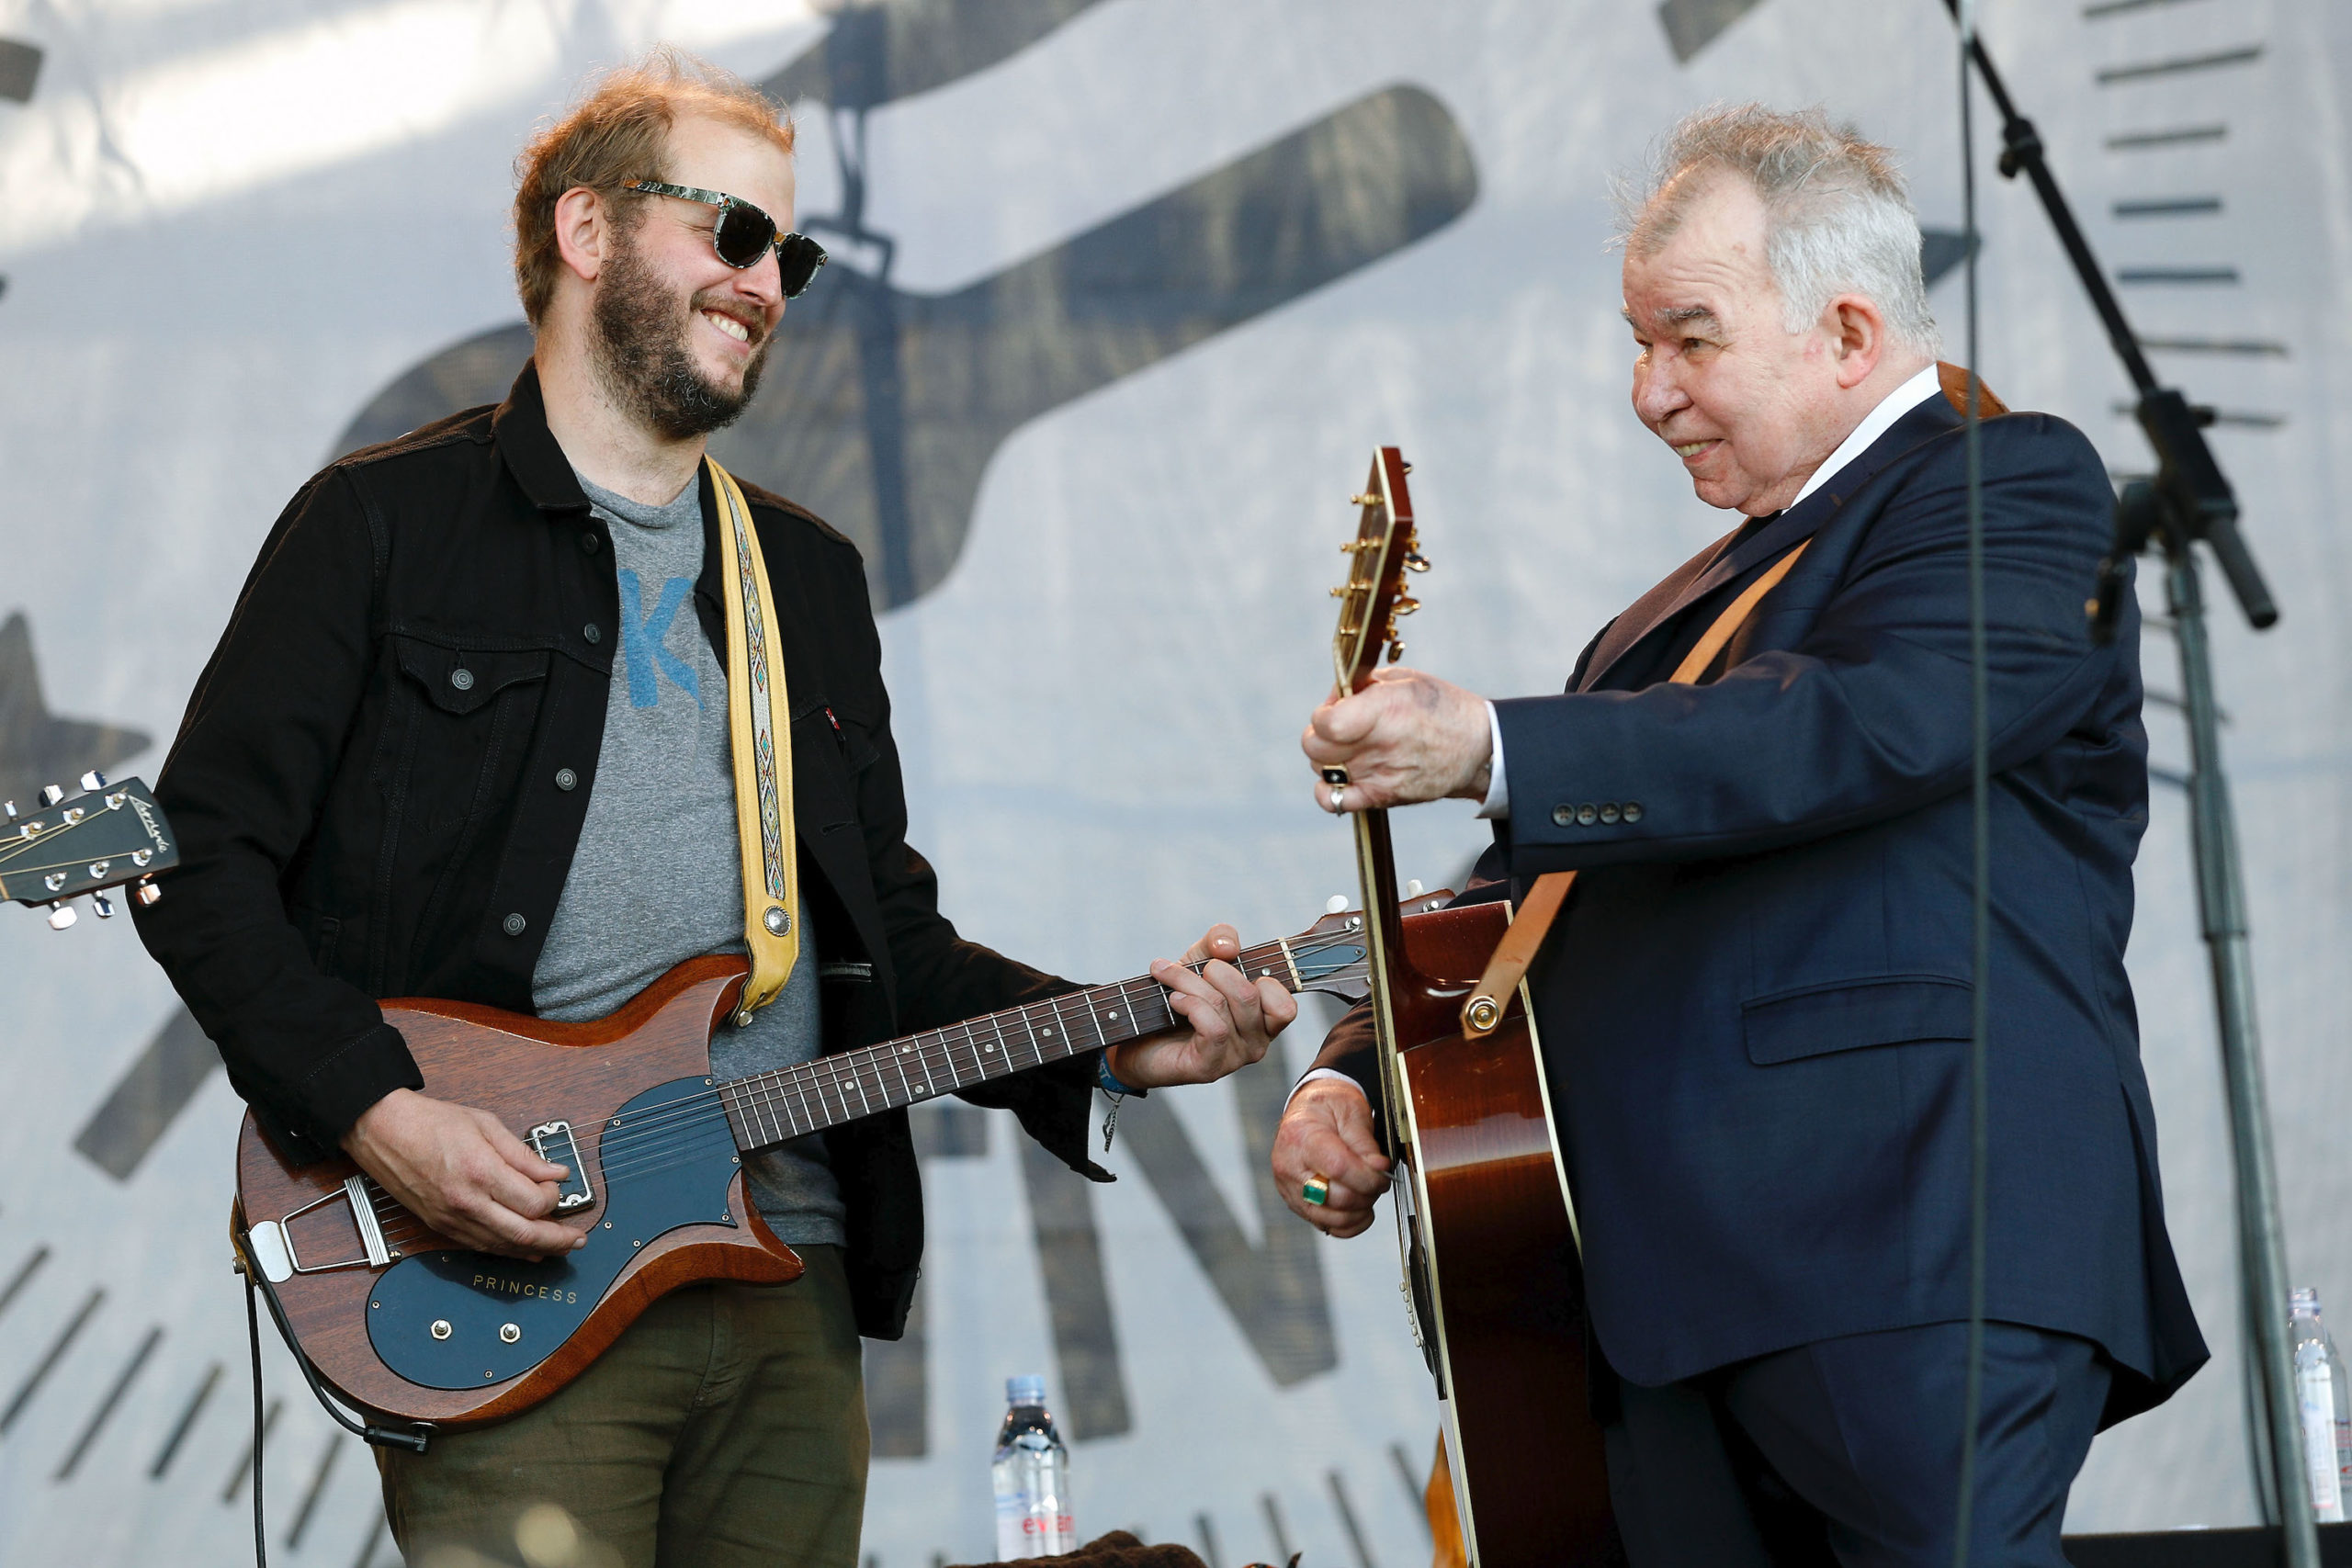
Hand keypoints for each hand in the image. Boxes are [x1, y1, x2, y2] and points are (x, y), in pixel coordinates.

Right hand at [341, 1088, 585, 1260]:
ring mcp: (451, 1219)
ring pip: (502, 1246)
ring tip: (560, 1247)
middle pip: (522, 1233)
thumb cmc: (430, 1122)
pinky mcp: (441, 1227)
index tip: (558, 1188)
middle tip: (577, 1239)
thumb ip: (523, 1154)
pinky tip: (526, 1250)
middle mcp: (466, 1201)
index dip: (553, 1200)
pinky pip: (481, 1246)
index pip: (532, 1202)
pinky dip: (508, 1250)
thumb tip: (555, 1173)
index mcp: (480, 1171)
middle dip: (556, 1240)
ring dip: (535, 1250)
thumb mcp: (485, 1124)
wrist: (382, 1131)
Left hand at [1111, 925, 1297, 1088]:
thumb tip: (1228, 949)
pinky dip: (1190, 1005)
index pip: (1285, 1004)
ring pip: (1224, 1006)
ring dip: (1189, 982)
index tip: (1230, 965)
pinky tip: (1174, 1001)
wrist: (1137, 1033)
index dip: (1262, 977)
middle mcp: (1256, 1042)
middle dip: (1213, 969)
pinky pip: (1213, 1028)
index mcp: (1264, 1019)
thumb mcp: (1202, 958)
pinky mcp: (1210, 1067)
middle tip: (1191, 969)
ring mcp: (1235, 1058)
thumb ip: (1221, 941)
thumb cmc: (1177, 997)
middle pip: (1249, 995)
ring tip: (1168, 978)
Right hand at [1273, 1078, 1389, 1236]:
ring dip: (1359, 1211)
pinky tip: (1362, 1211)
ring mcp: (1289, 1188)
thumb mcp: (1350, 1111)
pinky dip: (1349, 1224)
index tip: (1383, 1173)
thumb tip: (1379, 1170)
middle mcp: (1288, 1166)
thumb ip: (1364, 1143)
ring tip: (1370, 1192)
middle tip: (1379, 1180)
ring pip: (1330, 1218)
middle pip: (1335, 1198)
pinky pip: (1326, 1226)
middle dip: (1366, 1193)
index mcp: (1301, 1137)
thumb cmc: (1328, 1106)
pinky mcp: (1296, 1203)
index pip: (1337, 1168)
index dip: (1367, 1177)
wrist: (1308, 1109)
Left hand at [1303, 666, 1491, 812]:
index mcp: (1386, 709)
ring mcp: (1381, 774)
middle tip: (1337, 729)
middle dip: (1319, 734)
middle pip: (1316, 748)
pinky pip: (1336, 801)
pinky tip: (1339, 778)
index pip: (1326, 722)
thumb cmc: (1442, 709)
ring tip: (1349, 748)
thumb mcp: (1406, 680)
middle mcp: (1381, 744)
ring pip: (1322, 770)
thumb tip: (1333, 698)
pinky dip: (1329, 792)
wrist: (1479, 747)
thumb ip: (1363, 685)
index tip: (1333, 710)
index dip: (1323, 714)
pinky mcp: (1384, 796)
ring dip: (1328, 757)